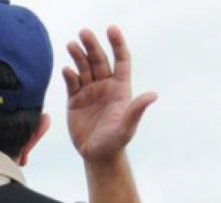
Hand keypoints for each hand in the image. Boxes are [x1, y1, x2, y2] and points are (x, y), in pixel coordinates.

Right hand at [63, 26, 156, 163]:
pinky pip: (72, 83)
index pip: (121, 60)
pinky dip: (69, 75)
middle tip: (84, 33)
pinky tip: (67, 71)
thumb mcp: (127, 127)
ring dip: (78, 55)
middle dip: (92, 46)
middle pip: (99, 60)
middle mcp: (105, 86)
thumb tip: (152, 95)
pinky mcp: (75, 100)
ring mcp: (89, 92)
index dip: (117, 43)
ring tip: (71, 45)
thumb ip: (137, 110)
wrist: (97, 156)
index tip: (111, 29)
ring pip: (84, 68)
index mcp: (120, 88)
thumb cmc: (115, 142)